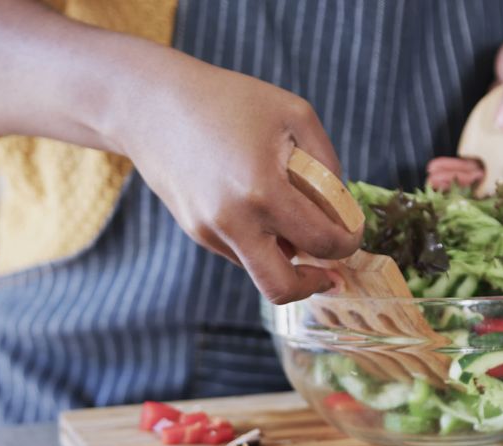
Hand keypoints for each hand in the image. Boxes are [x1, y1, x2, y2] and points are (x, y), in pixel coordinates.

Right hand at [0, 1, 359, 303]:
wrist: (151, 105)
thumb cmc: (229, 101)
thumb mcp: (295, 115)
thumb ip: (327, 164)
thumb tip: (340, 209)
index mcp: (263, 191)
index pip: (322, 242)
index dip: (347, 243)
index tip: (351, 234)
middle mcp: (233, 221)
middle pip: (282, 288)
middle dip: (314, 283)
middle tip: (330, 269)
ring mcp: (210, 231)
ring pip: (260, 270)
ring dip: (285, 256)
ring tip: (292, 217)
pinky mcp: (196, 232)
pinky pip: (240, 251)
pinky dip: (259, 239)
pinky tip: (257, 204)